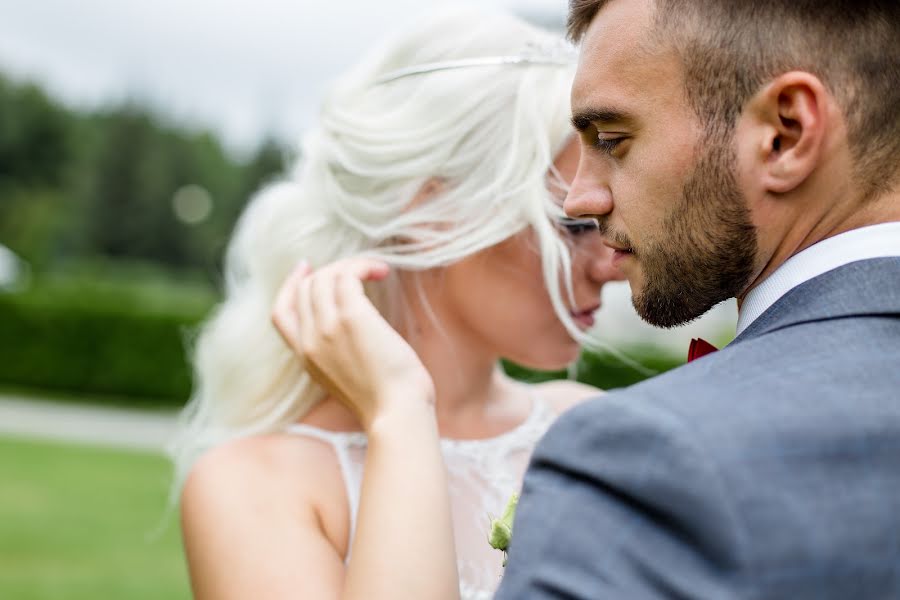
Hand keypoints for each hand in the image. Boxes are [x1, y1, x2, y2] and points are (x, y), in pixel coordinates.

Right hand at [272, 256, 435, 429]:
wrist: (396, 414)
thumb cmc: (387, 401)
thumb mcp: (348, 379)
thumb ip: (339, 355)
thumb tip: (358, 333)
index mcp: (306, 358)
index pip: (280, 313)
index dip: (290, 285)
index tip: (305, 268)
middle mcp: (310, 340)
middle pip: (305, 288)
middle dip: (332, 270)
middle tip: (362, 270)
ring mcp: (328, 328)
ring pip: (325, 276)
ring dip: (352, 265)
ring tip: (379, 271)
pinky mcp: (351, 317)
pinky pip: (348, 275)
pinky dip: (364, 266)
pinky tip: (382, 272)